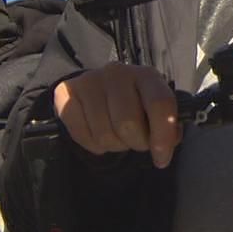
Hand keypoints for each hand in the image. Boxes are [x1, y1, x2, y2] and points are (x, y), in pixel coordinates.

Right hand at [52, 62, 179, 165]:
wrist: (99, 90)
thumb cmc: (134, 104)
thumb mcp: (155, 110)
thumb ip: (167, 126)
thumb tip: (164, 146)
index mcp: (147, 75)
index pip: (160, 104)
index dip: (163, 136)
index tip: (161, 159)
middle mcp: (117, 73)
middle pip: (128, 124)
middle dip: (135, 143)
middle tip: (135, 141)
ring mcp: (89, 80)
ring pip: (104, 134)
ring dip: (113, 145)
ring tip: (116, 136)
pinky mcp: (65, 92)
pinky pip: (81, 134)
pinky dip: (92, 145)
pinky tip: (97, 134)